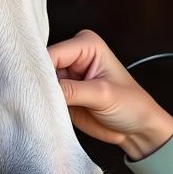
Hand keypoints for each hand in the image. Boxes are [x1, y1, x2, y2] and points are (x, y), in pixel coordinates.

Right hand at [48, 30, 172, 158]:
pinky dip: (41, 106)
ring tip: (41, 109)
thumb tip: (42, 89)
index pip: (52, 53)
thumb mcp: (103, 95)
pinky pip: (43, 98)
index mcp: (86, 44)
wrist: (138, 129)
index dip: (40, 71)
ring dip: (38, 97)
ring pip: (39, 84)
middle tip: (34, 101)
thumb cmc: (131, 105)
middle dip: (37, 84)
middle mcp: (73, 56)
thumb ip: (72, 90)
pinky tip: (42, 113)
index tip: (36, 89)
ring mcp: (66, 77)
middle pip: (41, 66)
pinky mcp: (62, 95)